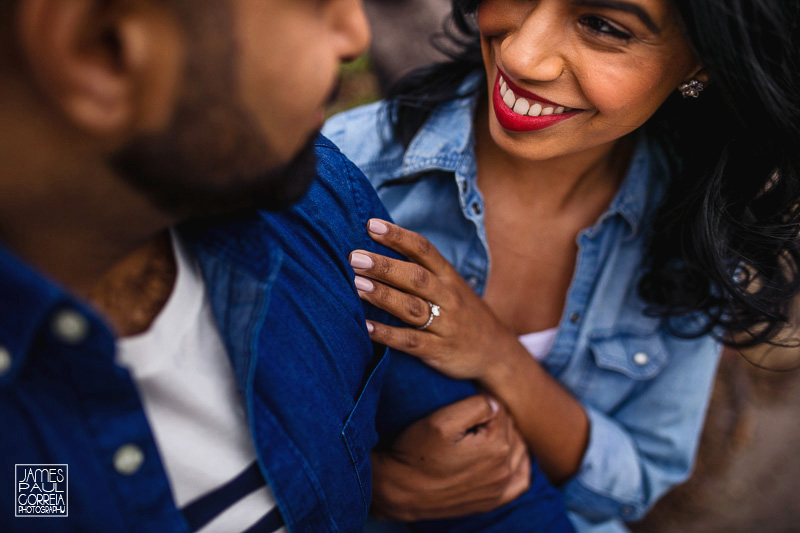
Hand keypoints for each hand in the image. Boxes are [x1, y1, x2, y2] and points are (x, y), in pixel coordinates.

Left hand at [349, 219, 516, 380]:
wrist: (496, 351)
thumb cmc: (462, 312)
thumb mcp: (450, 285)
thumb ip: (421, 268)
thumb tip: (378, 247)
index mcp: (448, 276)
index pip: (423, 249)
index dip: (398, 236)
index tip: (371, 225)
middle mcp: (448, 297)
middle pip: (415, 277)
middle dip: (385, 266)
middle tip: (355, 257)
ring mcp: (445, 325)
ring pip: (412, 308)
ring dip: (383, 296)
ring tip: (356, 285)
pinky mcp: (439, 350)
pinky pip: (411, 342)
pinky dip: (388, 335)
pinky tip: (366, 328)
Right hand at [371, 394, 530, 520]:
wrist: (399, 489)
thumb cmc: (416, 452)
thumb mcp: (442, 420)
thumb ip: (477, 405)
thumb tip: (495, 402)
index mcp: (496, 446)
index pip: (500, 409)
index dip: (481, 402)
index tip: (463, 404)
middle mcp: (504, 469)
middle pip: (511, 429)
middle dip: (494, 420)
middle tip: (469, 419)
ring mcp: (500, 488)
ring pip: (519, 450)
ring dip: (506, 438)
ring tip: (481, 434)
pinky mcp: (493, 500)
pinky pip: (521, 480)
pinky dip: (518, 464)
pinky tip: (504, 457)